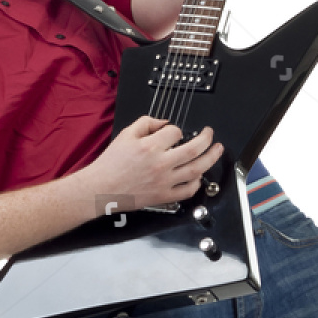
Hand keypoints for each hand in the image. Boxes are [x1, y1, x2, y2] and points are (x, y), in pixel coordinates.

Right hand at [78, 117, 223, 213]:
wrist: (101, 188)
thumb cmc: (111, 164)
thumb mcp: (125, 135)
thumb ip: (146, 123)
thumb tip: (164, 122)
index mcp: (150, 147)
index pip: (175, 132)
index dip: (177, 130)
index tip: (175, 132)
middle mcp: (160, 164)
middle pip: (194, 149)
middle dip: (207, 139)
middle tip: (210, 134)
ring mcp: (164, 182)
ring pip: (196, 169)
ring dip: (211, 158)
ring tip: (217, 150)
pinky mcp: (164, 196)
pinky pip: (188, 190)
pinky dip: (197, 183)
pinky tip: (199, 175)